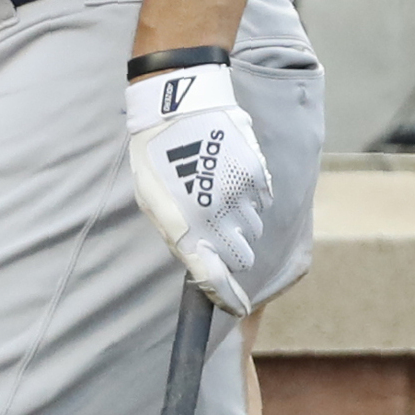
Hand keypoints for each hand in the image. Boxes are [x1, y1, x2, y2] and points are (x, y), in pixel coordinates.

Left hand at [124, 59, 275, 313]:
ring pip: (252, 228)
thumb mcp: (152, 200)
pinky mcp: (257, 173)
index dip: (227, 296)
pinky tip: (231, 183)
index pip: (214, 275)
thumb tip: (197, 261)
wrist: (180, 107)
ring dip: (240, 225)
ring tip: (218, 201)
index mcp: (187, 224)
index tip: (236, 308)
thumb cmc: (156, 157)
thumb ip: (175, 235)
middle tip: (219, 241)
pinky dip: (250, 200)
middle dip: (232, 256)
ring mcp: (241, 193)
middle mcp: (218, 214)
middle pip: (241, 257)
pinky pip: (262, 201)